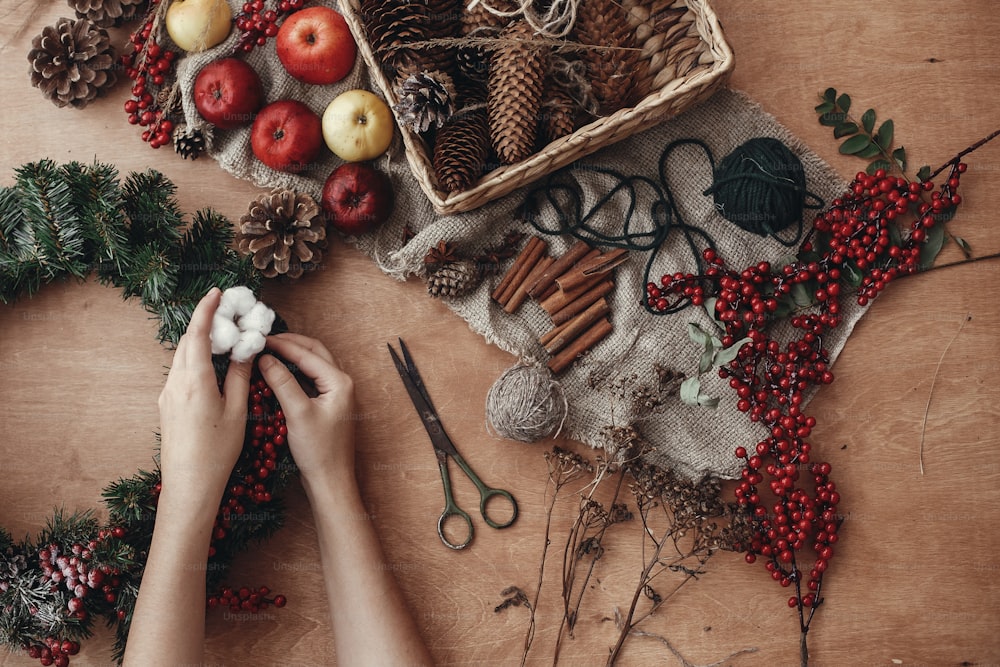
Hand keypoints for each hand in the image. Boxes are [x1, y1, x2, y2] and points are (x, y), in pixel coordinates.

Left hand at [157, 288, 251, 515]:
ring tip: (223, 338)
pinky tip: (213, 366)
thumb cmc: (217, 451)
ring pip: (182, 357)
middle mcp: (175, 383)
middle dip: (205, 323)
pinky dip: (196, 360)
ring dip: (200, 342)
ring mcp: (167, 395)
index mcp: (194, 380)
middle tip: (226, 313)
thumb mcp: (236, 411)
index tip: (217, 292)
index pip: (197, 333)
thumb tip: (245, 350)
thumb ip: (239, 376)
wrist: (189, 485)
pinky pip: (181, 373)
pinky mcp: (167, 406)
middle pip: (187, 342)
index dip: (207, 309)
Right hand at [258, 333, 356, 492]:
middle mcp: (342, 383)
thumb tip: (265, 358)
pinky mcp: (328, 404)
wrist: (331, 480)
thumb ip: (282, 382)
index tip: (259, 339)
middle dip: (290, 343)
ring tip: (269, 351)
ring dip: (293, 356)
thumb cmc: (318, 451)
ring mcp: (336, 394)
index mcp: (340, 382)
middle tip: (264, 340)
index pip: (308, 354)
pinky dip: (294, 372)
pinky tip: (277, 372)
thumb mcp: (297, 413)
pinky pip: (311, 379)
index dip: (282, 344)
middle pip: (314, 352)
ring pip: (313, 365)